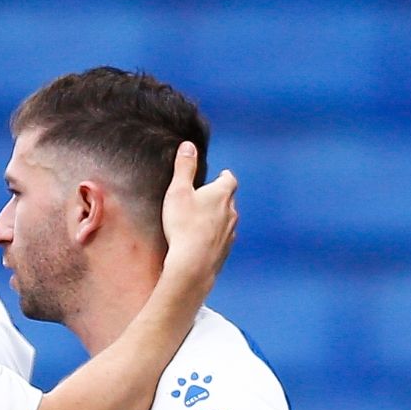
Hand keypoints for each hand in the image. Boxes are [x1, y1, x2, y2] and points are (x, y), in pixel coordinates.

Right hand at [159, 141, 238, 296]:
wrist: (193, 263)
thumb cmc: (184, 225)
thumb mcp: (178, 192)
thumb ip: (184, 168)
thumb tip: (188, 145)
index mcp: (222, 193)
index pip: (229, 179)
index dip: (223, 176)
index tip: (218, 176)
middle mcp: (232, 211)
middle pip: (229, 199)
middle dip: (219, 197)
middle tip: (204, 198)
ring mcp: (230, 232)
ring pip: (226, 220)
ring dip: (216, 218)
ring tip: (199, 222)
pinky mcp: (225, 250)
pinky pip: (221, 239)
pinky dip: (213, 237)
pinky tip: (200, 242)